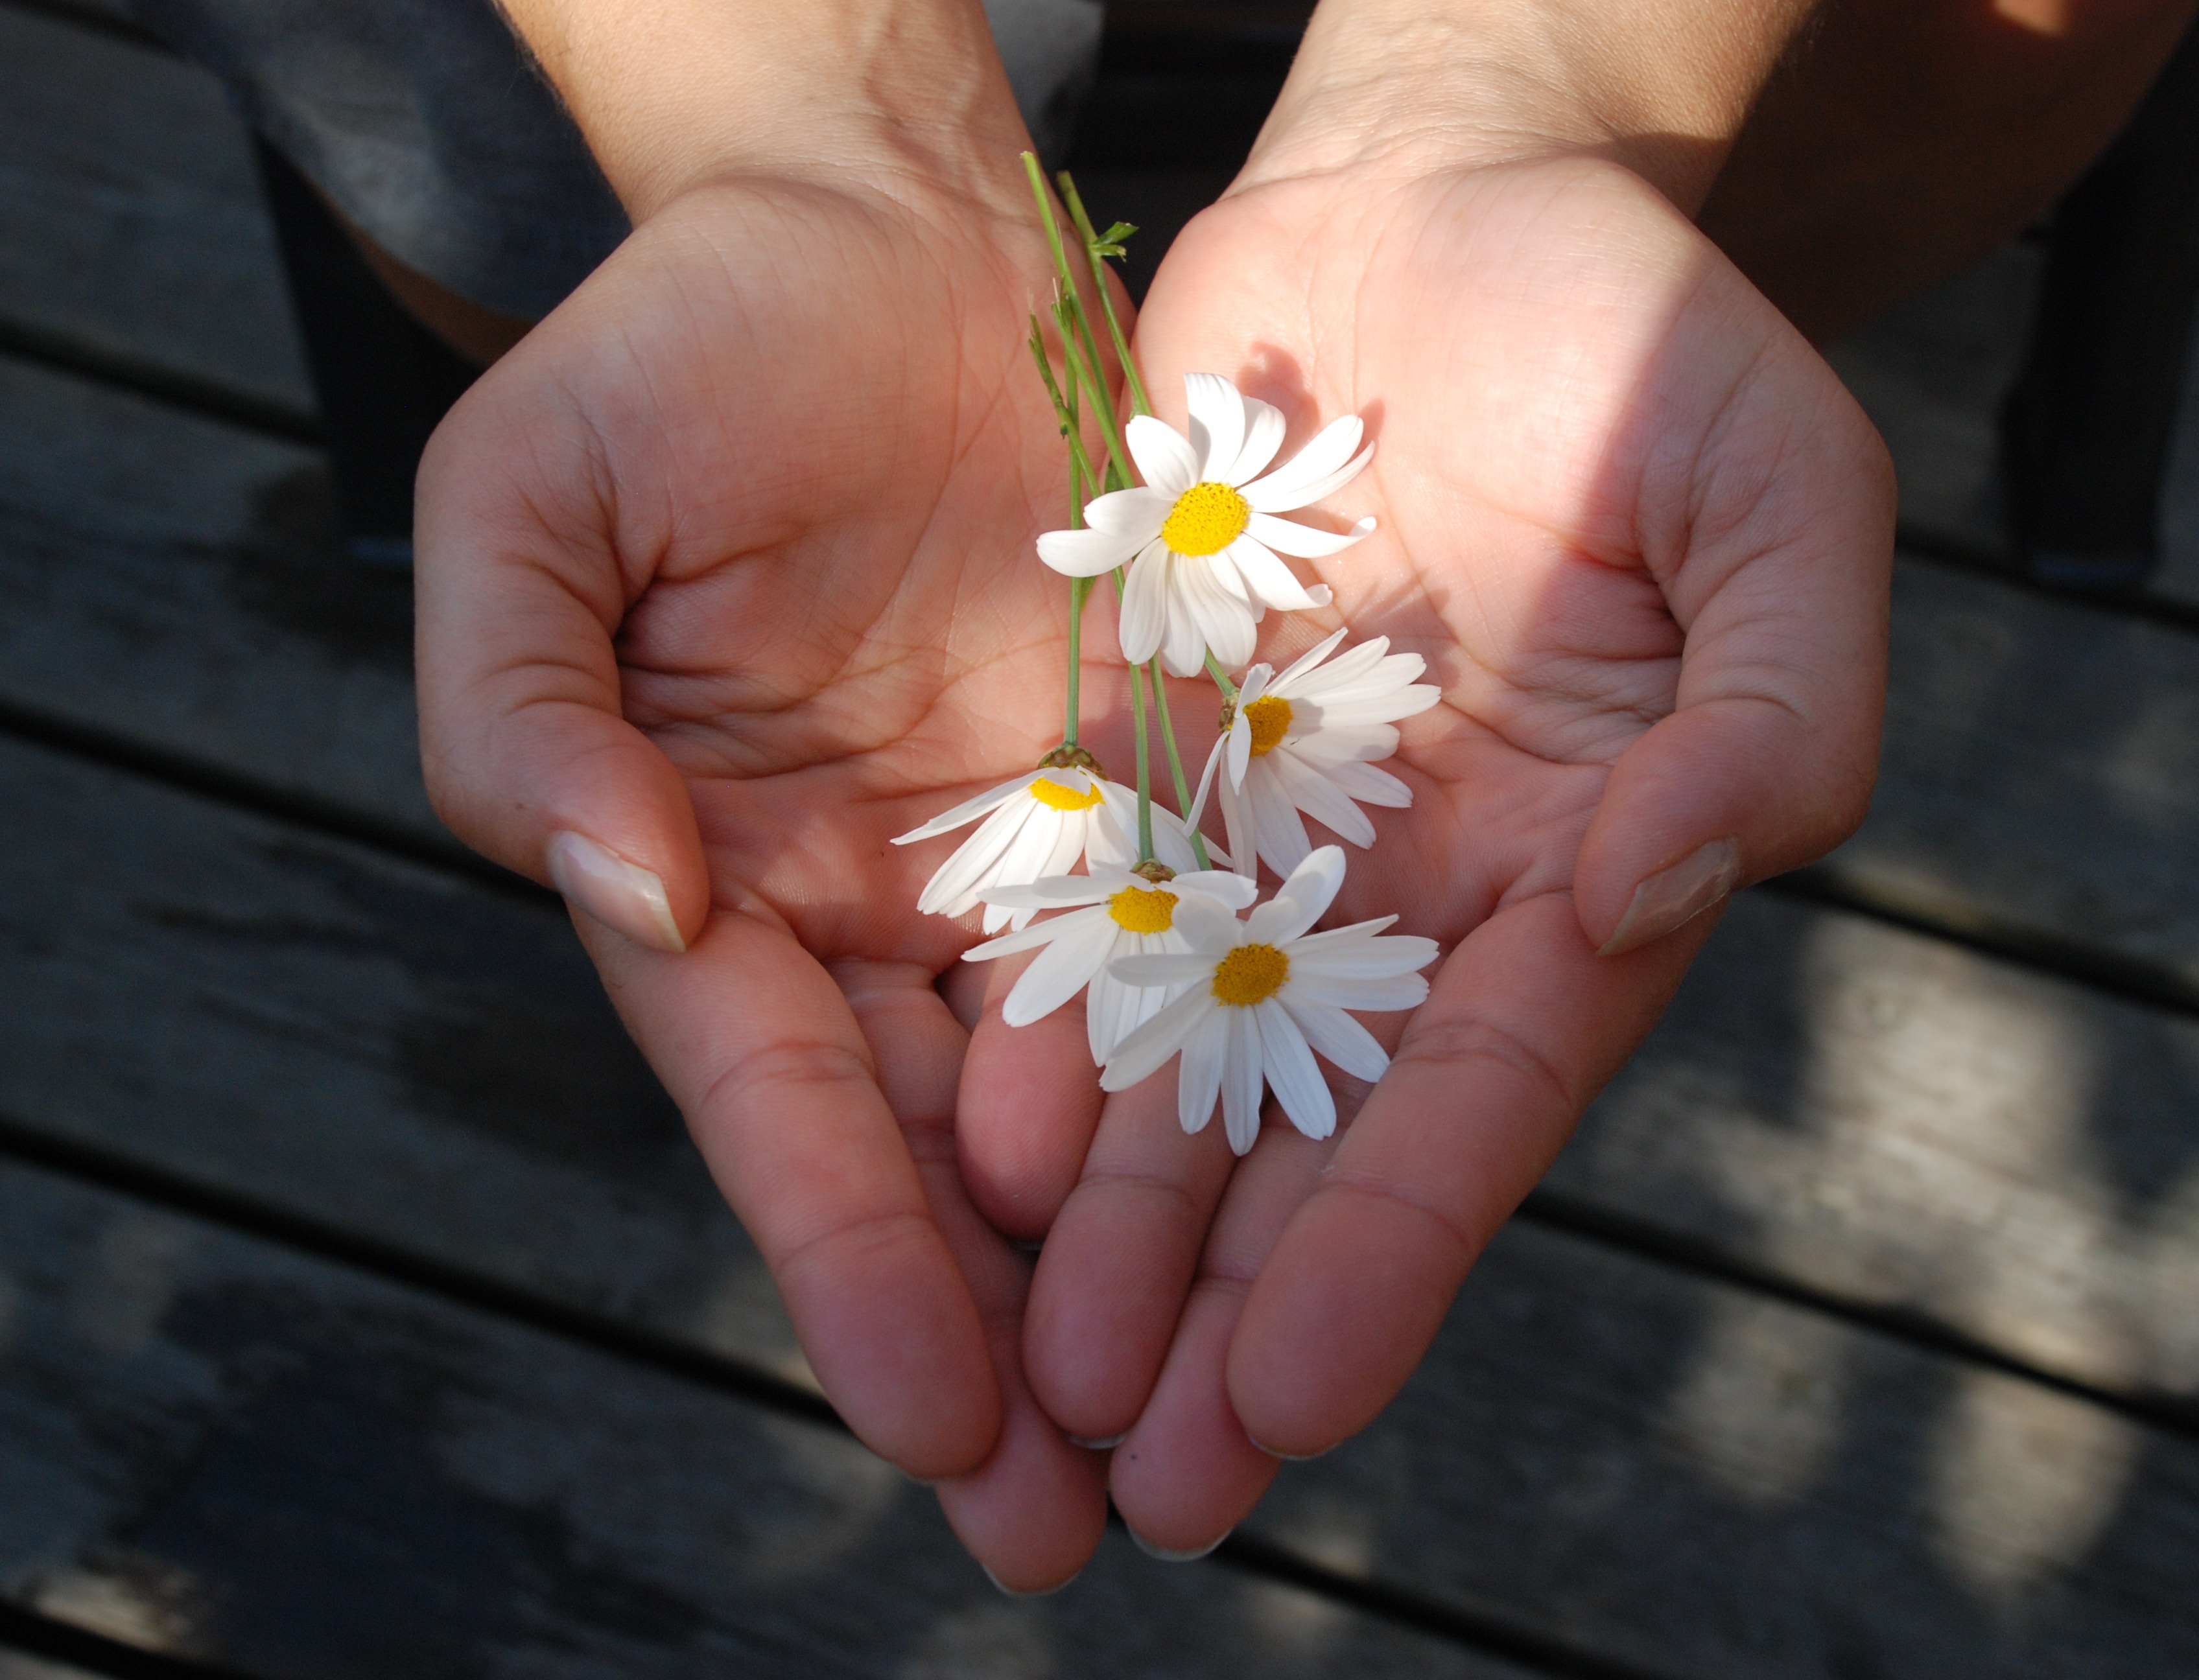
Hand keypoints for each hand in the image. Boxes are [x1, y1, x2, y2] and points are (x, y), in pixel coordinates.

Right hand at [416, 171, 1141, 1588]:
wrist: (884, 226)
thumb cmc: (679, 350)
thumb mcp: (531, 504)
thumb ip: (521, 708)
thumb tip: (623, 896)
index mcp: (716, 875)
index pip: (784, 1110)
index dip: (849, 1265)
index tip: (928, 1419)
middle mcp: (875, 907)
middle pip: (937, 1159)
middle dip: (999, 1347)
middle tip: (1067, 1533)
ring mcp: (1024, 860)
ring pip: (1087, 1102)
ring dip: (1136, 1274)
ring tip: (1201, 1443)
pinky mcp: (1155, 791)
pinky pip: (1211, 951)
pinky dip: (1240, 1089)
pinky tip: (1298, 1222)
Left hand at [967, 147, 1893, 1547]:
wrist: (1446, 197)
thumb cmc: (1650, 339)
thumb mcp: (1783, 499)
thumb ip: (1772, 713)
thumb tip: (1645, 896)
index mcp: (1581, 864)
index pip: (1484, 1091)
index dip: (1395, 1246)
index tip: (1293, 1399)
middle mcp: (1418, 886)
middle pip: (1320, 1129)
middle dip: (1235, 1309)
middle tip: (1143, 1487)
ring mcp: (1276, 828)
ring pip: (1185, 1060)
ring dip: (1120, 1233)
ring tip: (1039, 1389)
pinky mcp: (1152, 748)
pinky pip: (1082, 908)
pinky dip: (1036, 1032)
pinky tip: (973, 1160)